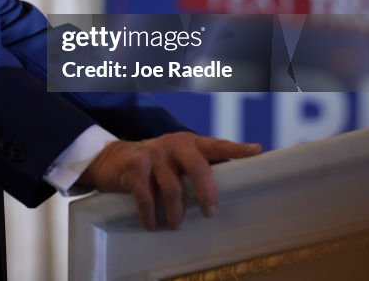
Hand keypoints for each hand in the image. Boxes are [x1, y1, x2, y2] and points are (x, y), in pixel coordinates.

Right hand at [77, 132, 260, 230]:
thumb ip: (196, 168)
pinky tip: (152, 225)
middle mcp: (173, 144)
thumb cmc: (155, 165)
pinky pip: (146, 197)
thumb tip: (225, 192)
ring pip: (173, 188)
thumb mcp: (176, 160)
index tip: (256, 150)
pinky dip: (151, 215)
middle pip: (197, 167)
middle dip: (207, 193)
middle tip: (210, 213)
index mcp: (189, 143)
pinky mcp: (134, 167)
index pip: (216, 145)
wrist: (111, 159)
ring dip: (176, 212)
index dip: (236, 148)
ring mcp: (153, 154)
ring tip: (176, 225)